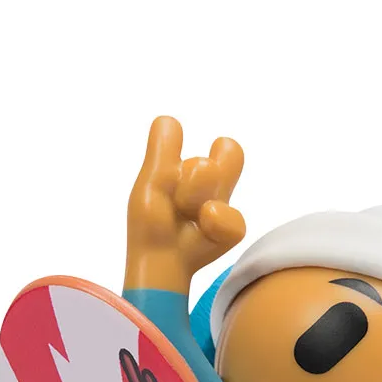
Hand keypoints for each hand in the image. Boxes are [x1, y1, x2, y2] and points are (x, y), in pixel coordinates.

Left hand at [125, 116, 245, 293]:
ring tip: (180, 209)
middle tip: (186, 184)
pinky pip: (230, 210)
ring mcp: (223, 209)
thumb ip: (162, 153)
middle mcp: (214, 188)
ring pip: (214, 171)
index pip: (216, 145)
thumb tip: (168, 119)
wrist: (156, 263)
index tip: (181, 168)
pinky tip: (202, 221)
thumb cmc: (151, 228)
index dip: (199, 146)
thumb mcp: (151, 184)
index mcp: (196, 174)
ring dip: (191, 187)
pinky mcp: (231, 231)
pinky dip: (213, 216)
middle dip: (209, 158)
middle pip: (230, 151)